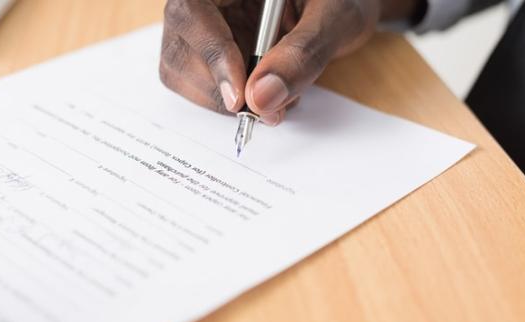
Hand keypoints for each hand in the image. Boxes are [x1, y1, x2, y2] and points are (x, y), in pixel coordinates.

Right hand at [160, 0, 420, 124]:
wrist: (346, 7)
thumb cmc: (344, 0)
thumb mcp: (335, 17)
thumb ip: (302, 53)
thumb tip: (263, 99)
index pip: (191, 11)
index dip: (210, 54)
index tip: (240, 97)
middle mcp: (209, 4)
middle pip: (179, 48)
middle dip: (218, 89)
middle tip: (264, 108)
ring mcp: (205, 29)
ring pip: (182, 73)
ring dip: (224, 102)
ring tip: (275, 98)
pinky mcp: (211, 55)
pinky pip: (202, 86)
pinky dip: (232, 104)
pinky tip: (266, 94)